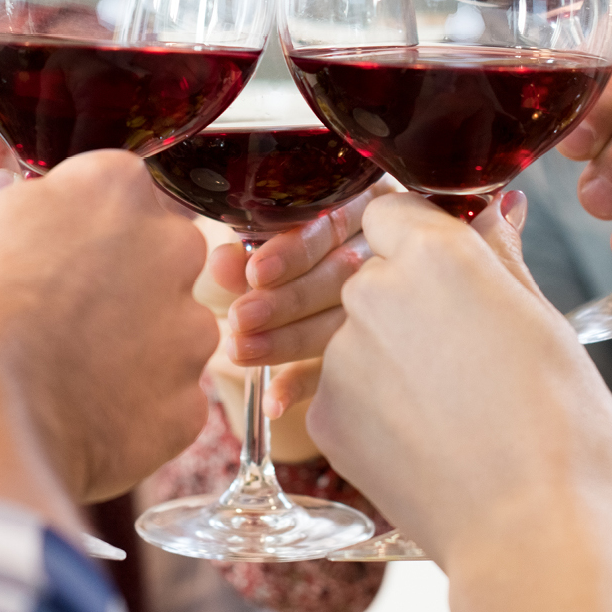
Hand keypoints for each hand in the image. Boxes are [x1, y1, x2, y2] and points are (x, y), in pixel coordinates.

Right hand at [0, 151, 218, 532]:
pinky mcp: (189, 402)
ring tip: (72, 381)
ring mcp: (189, 327)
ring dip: (138, 353)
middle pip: (163, 256)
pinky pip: (170, 402)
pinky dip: (137, 414)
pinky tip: (86, 422)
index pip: (117, 192)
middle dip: (127, 284)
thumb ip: (9, 215)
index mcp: (115, 188)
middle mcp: (171, 245)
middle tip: (67, 321)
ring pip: (175, 333)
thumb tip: (5, 197)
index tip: (55, 258)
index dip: (83, 230)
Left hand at [198, 180, 394, 420]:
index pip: (333, 226)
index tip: (256, 273)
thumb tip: (221, 263)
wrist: (344, 289)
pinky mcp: (380, 353)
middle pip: (341, 275)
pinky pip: (344, 369)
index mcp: (364, 209)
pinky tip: (273, 401)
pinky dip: (303, 384)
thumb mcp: (269, 243)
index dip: (295, 250)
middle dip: (287, 299)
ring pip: (343, 322)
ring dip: (287, 341)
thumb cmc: (290, 253)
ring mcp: (390, 305)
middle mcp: (384, 252)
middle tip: (241, 319)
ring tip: (241, 352)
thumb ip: (248, 250)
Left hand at [307, 192, 611, 611]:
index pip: (392, 210)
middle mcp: (374, 293)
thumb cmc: (563, 433)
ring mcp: (341, 356)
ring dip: (387, 356)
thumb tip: (496, 210)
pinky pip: (339, 390)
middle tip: (461, 351)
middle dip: (404, 300)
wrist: (531, 534)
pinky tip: (422, 438)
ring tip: (447, 405)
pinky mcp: (325, 415)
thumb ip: (502, 260)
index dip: (416, 235)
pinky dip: (370, 407)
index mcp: (436, 255)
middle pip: (370, 274)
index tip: (443, 265)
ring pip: (354, 335)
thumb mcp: (546, 326)